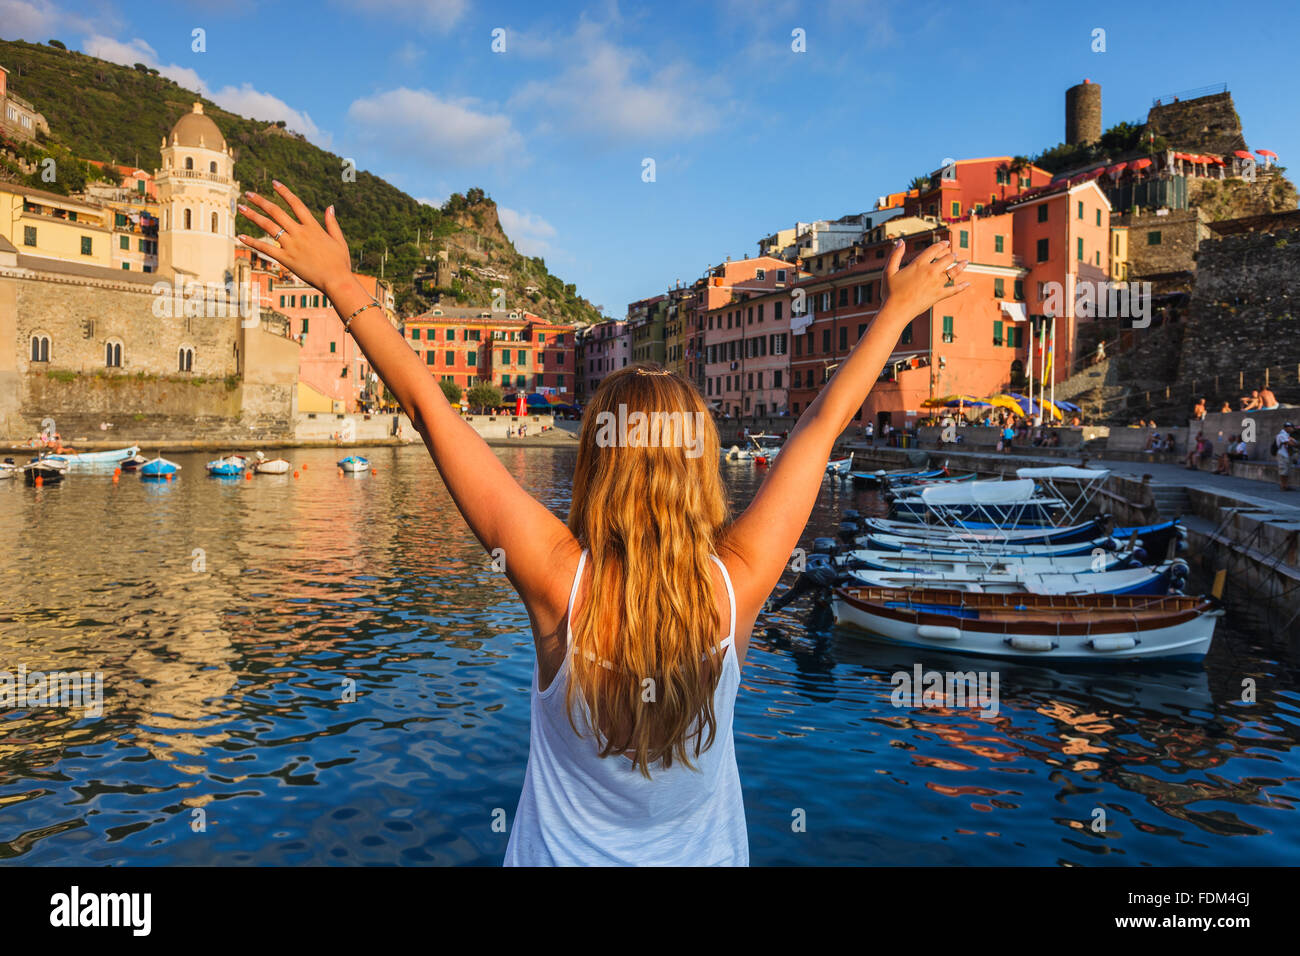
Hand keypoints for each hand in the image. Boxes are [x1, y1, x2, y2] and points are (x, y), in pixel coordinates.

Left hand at [237, 182, 354, 297]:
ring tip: (241, 207)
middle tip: (248, 193)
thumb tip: (329, 206)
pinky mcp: (286, 259)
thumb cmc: (340, 263)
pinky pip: (266, 248)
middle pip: (277, 212)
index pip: (296, 204)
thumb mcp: (339, 240)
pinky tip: (241, 236)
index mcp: (313, 227)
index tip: (274, 183)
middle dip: (261, 201)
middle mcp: (300, 233)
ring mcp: (292, 246)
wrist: (336, 281)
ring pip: (268, 226)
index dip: (284, 192)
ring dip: (253, 215)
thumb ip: (332, 223)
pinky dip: (252, 242)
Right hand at [882, 238, 969, 316]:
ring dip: (961, 266)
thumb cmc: (890, 292)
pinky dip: (961, 287)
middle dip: (952, 255)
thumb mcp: (889, 271)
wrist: (896, 310)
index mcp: (919, 264)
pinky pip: (953, 290)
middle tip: (954, 254)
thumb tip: (900, 241)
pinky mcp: (938, 296)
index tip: (946, 243)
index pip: (934, 249)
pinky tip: (967, 284)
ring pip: (953, 272)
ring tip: (965, 262)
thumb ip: (895, 255)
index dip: (942, 245)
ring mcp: (936, 284)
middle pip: (946, 259)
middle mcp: (930, 272)